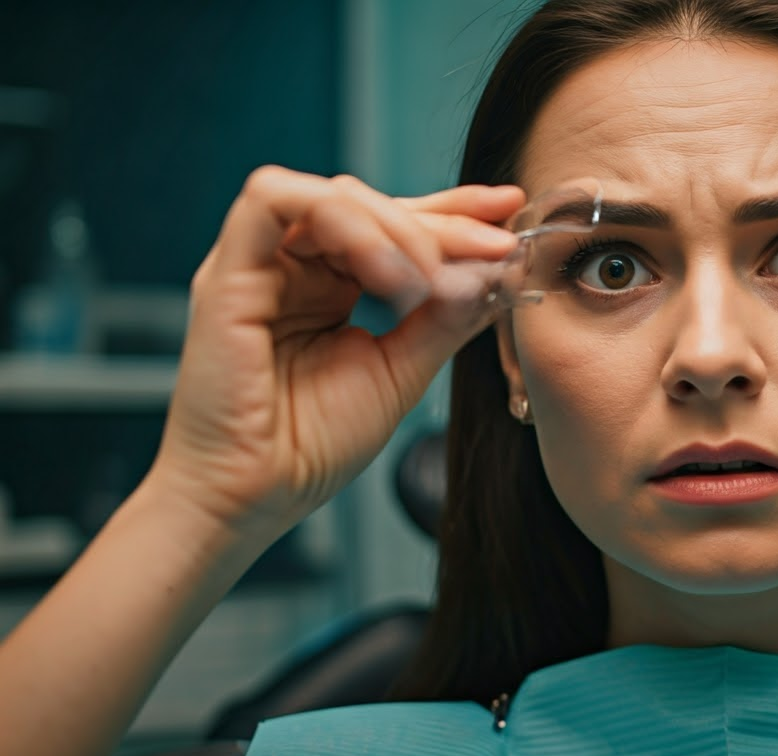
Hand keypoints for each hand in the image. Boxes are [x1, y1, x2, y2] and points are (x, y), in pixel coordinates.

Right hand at [149, 166, 523, 541]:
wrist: (256, 497)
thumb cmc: (313, 446)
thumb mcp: (403, 370)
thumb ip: (446, 317)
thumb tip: (496, 269)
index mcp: (330, 285)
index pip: (393, 224)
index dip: (453, 212)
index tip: (510, 213)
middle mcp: (293, 266)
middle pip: (371, 203)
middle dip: (442, 221)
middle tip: (494, 248)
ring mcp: (258, 265)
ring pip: (332, 196)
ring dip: (397, 227)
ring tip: (430, 281)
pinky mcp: (227, 271)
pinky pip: (274, 200)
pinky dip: (344, 223)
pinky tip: (386, 272)